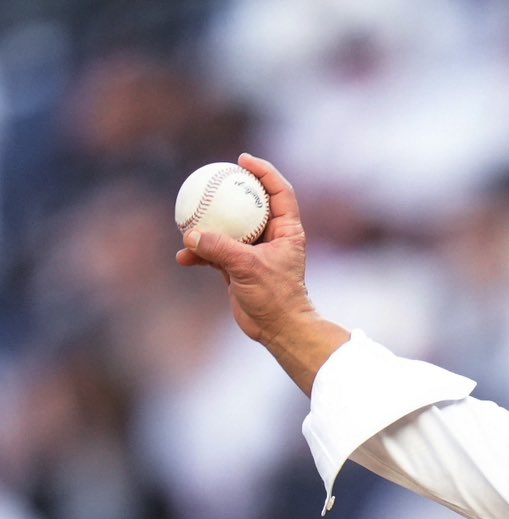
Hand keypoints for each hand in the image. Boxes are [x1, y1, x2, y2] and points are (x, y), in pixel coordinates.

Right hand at [176, 153, 345, 392]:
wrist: (278, 329)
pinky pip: (215, 252)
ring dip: (208, 224)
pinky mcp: (239, 268)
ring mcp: (254, 252)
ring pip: (228, 228)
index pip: (279, 192)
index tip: (243, 160)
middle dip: (232, 189)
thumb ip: (219, 248)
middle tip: (211, 176)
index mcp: (287, 231)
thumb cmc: (275, 297)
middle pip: (252, 204)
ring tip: (187, 217)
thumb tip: (190, 234)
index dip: (264, 171)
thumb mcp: (247, 268)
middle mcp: (273, 238)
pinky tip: (183, 257)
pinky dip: (200, 254)